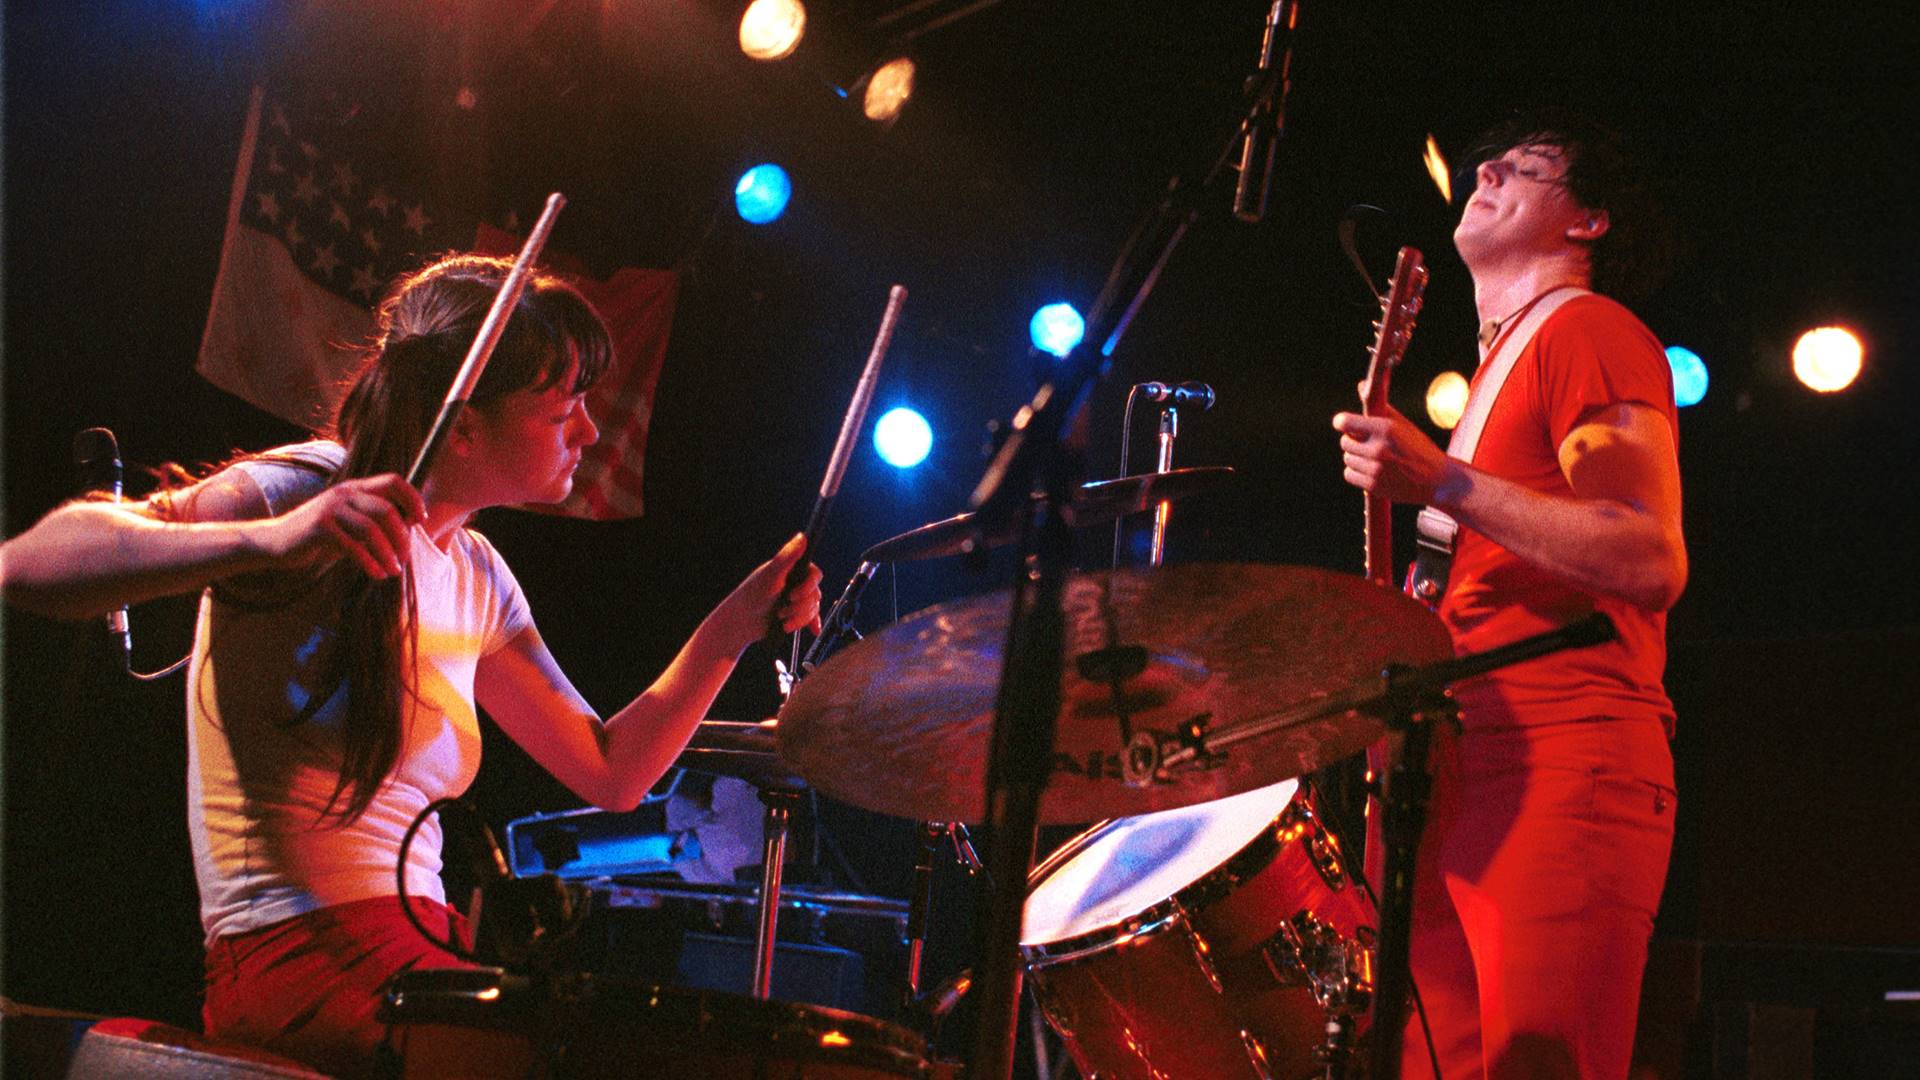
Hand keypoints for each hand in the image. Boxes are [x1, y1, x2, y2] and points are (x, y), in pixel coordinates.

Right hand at [257, 474, 424, 578]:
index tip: (421, 520)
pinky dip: (369, 562)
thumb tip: (410, 527)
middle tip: (405, 558)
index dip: (412, 498)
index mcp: (355, 488)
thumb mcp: (351, 525)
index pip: (393, 481)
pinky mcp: (319, 527)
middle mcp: (344, 494)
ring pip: (372, 529)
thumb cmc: (321, 536)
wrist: (276, 542)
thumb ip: (376, 523)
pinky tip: (377, 574)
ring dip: (388, 553)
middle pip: (387, 509)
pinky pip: (353, 546)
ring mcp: (331, 509)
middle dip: (402, 537)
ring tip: (393, 570)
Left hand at [711, 533, 823, 654]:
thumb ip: (788, 556)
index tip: (794, 594)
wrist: (742, 622)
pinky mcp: (797, 614)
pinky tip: (812, 630)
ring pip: (813, 609)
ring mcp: (797, 599)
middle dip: (799, 606)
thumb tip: (802, 537)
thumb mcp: (771, 574)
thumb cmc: (751, 595)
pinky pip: (812, 618)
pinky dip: (810, 623)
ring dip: (798, 617)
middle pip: (815, 594)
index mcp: (792, 569)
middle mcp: (797, 582)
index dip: (808, 586)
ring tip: (781, 619)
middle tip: (782, 608)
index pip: (815, 574)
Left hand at [1332, 404, 1460, 505]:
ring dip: (1356, 458)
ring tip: (1375, 459)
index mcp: (1386, 429)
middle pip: (1345, 442)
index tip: (1343, 424)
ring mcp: (1375, 469)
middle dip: (1354, 441)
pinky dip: (1357, 473)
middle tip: (1369, 444)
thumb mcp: (1404, 425)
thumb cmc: (1420, 449)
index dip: (1342, 422)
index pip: (1345, 422)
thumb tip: (1360, 385)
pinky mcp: (1373, 486)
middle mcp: (1378, 449)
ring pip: (1347, 459)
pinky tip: (1372, 471)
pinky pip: (1349, 474)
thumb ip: (1380, 408)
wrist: (1438, 481)